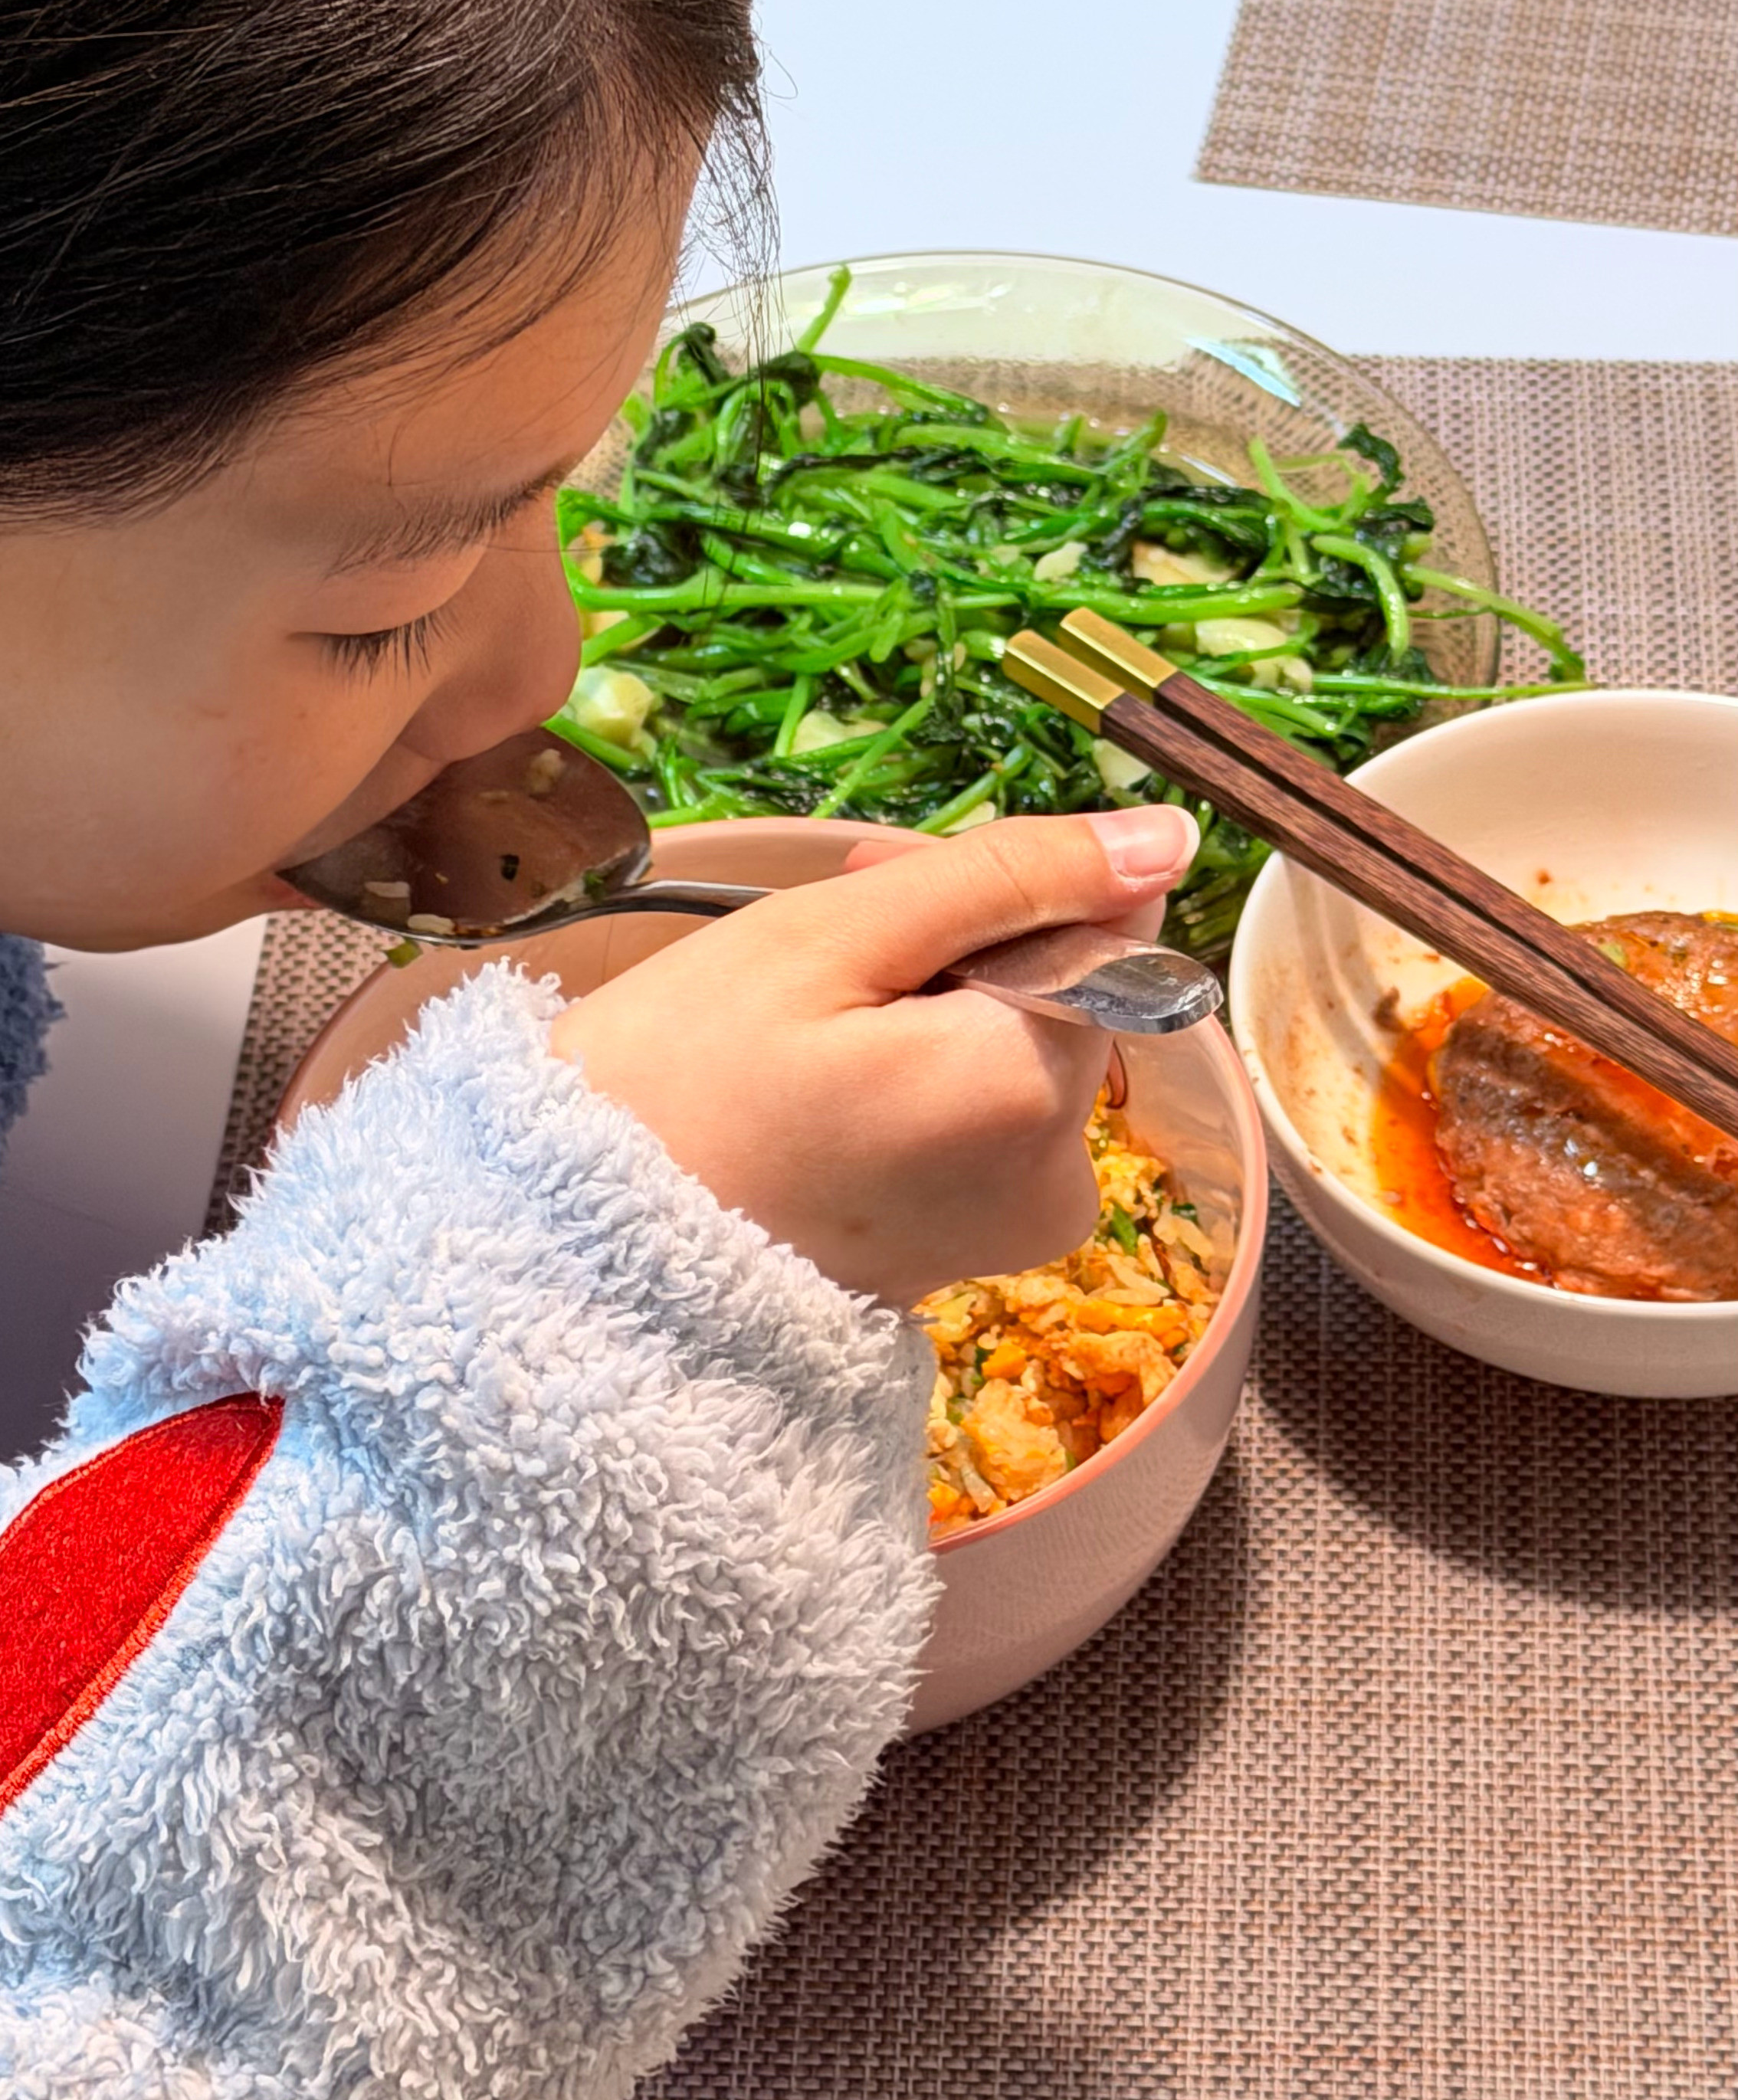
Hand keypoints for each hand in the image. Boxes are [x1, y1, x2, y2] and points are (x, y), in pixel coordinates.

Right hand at [549, 805, 1198, 1307]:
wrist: (579, 1264)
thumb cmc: (682, 1081)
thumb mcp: (836, 938)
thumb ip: (1013, 877)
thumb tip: (1170, 834)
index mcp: (1040, 1089)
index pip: (1101, 924)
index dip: (995, 885)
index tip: (871, 883)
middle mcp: (1066, 1175)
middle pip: (1063, 988)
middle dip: (961, 940)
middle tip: (825, 927)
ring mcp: (1021, 1227)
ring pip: (1020, 1045)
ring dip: (934, 999)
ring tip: (808, 1008)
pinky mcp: (975, 1250)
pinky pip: (983, 1116)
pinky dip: (921, 1074)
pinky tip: (827, 1074)